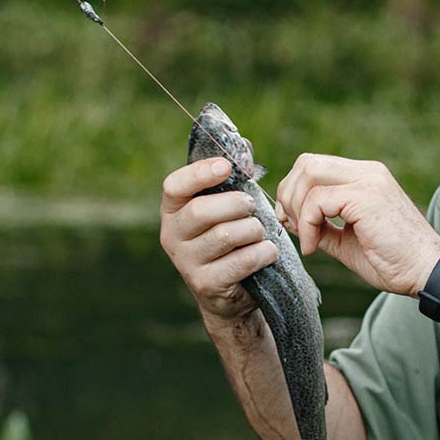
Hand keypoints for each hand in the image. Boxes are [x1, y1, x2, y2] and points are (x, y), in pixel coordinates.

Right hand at [159, 157, 278, 322]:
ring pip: (225, 236)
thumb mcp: (226, 208)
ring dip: (252, 230)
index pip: (174, 186)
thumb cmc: (229, 240)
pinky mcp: (206, 284)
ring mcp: (186, 263)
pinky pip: (241, 261)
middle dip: (236, 204)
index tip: (226, 167)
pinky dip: (262, 253)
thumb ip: (233, 178)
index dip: (199, 173)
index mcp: (172, 211)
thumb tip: (246, 146)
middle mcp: (172, 236)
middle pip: (201, 211)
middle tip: (252, 206)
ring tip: (259, 231)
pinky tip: (267, 252)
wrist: (228, 293)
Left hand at [275, 154, 439, 295]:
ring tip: (307, 239)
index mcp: (365, 177)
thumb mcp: (346, 241)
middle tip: (293, 227)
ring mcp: (368, 181)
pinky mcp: (366, 197)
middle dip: (289, 195)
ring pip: (309, 175)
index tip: (292, 222)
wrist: (428, 273)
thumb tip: (289, 218)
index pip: (314, 165)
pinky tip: (314, 248)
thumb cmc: (393, 261)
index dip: (293, 190)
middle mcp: (367, 172)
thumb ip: (320, 225)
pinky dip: (307, 225)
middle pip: (306, 162)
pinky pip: (318, 200)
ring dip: (297, 210)